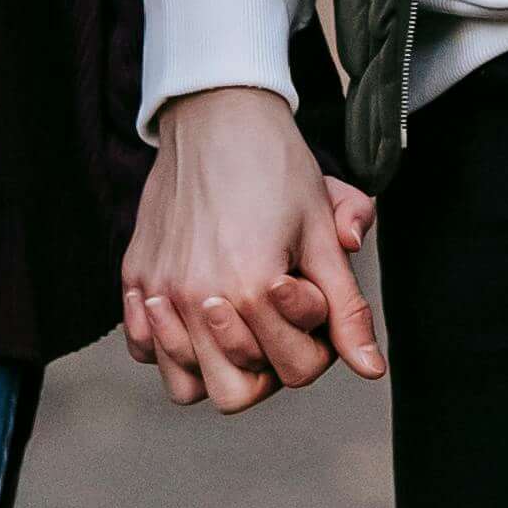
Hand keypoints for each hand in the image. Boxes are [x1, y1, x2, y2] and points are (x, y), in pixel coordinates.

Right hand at [120, 87, 379, 410]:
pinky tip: (196, 312)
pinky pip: (143, 350)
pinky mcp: (135, 276)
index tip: (313, 304)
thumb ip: (347, 309)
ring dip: (216, 365)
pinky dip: (169, 345)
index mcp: (254, 288)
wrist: (218, 113)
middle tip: (276, 321)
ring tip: (237, 322)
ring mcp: (161, 291)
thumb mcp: (323, 234)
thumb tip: (371, 369)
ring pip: (186, 386)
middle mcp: (200, 298)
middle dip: (267, 364)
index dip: (317, 346)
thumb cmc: (277, 166)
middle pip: (238, 394)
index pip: (296, 372)